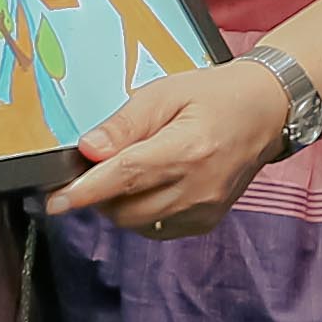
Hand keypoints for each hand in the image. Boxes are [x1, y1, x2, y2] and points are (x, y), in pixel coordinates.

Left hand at [45, 59, 296, 237]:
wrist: (267, 111)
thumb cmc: (215, 95)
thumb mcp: (165, 92)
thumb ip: (125, 124)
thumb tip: (88, 149)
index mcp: (186, 150)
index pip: (124, 178)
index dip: (84, 192)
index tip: (54, 202)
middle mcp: (197, 187)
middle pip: (125, 208)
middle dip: (99, 193)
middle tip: (98, 165)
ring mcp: (204, 209)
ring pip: (137, 223)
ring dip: (119, 204)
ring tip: (130, 170)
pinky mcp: (207, 221)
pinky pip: (157, 229)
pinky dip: (142, 213)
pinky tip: (151, 185)